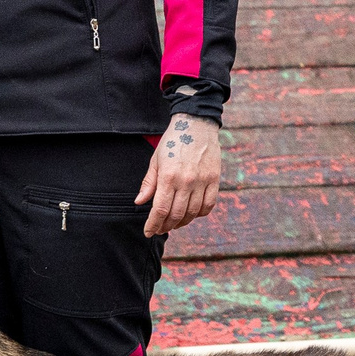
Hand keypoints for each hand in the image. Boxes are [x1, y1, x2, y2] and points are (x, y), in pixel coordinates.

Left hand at [136, 116, 221, 237]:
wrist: (196, 124)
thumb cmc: (172, 142)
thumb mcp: (156, 160)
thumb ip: (149, 183)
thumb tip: (140, 202)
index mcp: (168, 177)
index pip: (160, 210)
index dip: (153, 225)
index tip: (148, 232)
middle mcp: (186, 181)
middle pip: (176, 215)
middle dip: (165, 226)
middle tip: (159, 229)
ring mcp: (202, 181)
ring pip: (192, 213)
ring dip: (181, 223)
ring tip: (173, 223)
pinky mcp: (214, 179)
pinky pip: (208, 205)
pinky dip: (199, 214)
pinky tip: (191, 214)